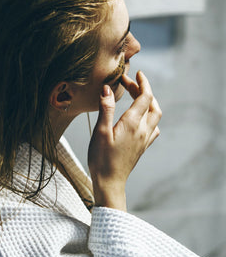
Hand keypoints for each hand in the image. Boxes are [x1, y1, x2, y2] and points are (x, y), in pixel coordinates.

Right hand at [88, 71, 161, 210]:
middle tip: (130, 84)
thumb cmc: (102, 159)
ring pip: (155, 116)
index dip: (142, 82)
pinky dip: (149, 117)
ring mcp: (144, 139)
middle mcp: (143, 130)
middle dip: (143, 90)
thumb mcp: (101, 132)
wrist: (110, 183)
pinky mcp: (142, 147)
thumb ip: (106, 108)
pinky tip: (141, 119)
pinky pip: (153, 128)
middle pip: (152, 104)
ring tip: (136, 97)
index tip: (135, 73)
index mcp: (133, 123)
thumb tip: (107, 89)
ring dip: (149, 103)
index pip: (145, 96)